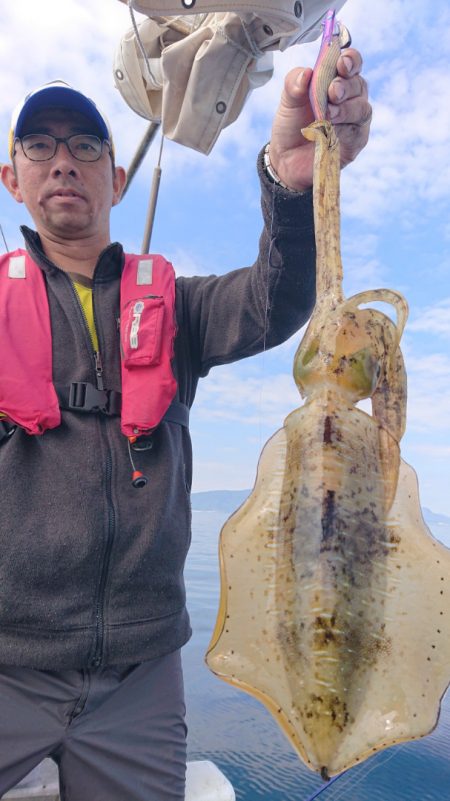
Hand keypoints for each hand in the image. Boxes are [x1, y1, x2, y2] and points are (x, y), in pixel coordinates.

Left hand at [268, 48, 371, 191]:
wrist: (286, 158)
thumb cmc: (292, 125)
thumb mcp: (288, 101)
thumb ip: (294, 83)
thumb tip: (306, 73)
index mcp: (337, 80)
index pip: (352, 64)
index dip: (351, 60)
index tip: (341, 62)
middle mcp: (351, 98)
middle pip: (358, 85)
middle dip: (346, 86)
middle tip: (332, 91)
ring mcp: (355, 121)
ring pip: (361, 109)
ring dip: (346, 109)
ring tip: (328, 114)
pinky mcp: (355, 142)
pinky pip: (356, 133)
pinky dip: (344, 130)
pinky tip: (332, 131)